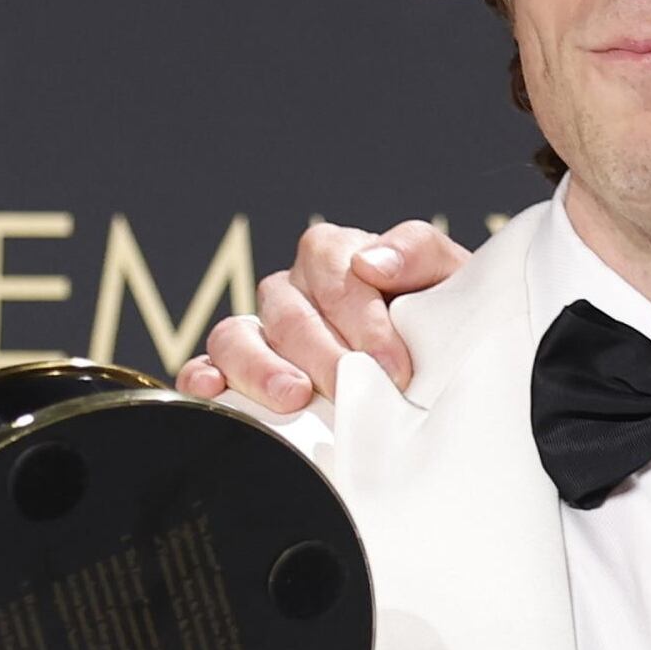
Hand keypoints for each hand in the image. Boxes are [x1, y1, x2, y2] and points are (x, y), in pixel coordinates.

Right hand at [174, 219, 470, 411]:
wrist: (444, 363)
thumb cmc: (441, 319)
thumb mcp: (448, 277)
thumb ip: (418, 252)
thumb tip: (372, 262)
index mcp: (337, 255)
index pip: (333, 268)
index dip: (362, 318)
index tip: (394, 367)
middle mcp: (292, 289)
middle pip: (287, 311)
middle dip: (323, 354)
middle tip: (354, 389)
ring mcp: (262, 332)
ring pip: (236, 337)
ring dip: (261, 368)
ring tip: (294, 398)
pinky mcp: (239, 374)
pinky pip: (205, 368)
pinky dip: (202, 379)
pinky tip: (214, 392)